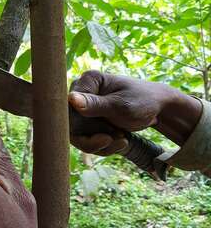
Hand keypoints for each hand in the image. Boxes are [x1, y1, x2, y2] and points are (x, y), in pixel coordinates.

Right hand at [69, 70, 201, 153]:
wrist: (159, 109)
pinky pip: (87, 139)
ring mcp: (84, 109)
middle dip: (92, 139)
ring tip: (122, 140)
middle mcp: (81, 93)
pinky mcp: (89, 121)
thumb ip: (95, 104)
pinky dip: (103, 146)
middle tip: (114, 140)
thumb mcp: (121, 105)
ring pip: (77, 136)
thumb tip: (70, 99)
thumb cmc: (143, 101)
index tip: (105, 137)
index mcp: (87, 81)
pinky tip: (121, 141)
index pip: (67, 108)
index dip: (80, 127)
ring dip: (99, 145)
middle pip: (70, 125)